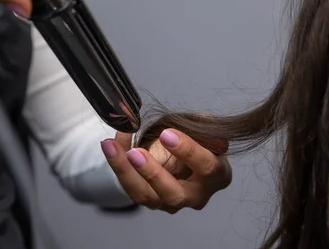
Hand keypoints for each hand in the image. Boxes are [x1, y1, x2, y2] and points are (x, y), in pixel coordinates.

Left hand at [101, 129, 231, 213]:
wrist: (184, 151)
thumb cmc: (198, 139)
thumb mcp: (201, 128)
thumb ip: (193, 127)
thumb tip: (172, 131)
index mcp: (217, 174)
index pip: (206, 166)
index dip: (188, 151)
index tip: (167, 134)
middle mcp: (197, 195)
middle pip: (175, 194)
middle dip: (153, 173)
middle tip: (135, 153)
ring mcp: (172, 202)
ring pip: (146, 195)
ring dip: (126, 171)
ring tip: (111, 147)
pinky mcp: (151, 201)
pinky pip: (131, 188)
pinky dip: (118, 165)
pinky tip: (110, 145)